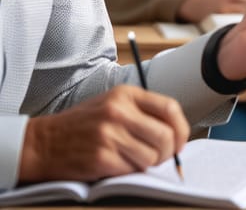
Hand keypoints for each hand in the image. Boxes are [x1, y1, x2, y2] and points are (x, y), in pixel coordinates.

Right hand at [19, 85, 188, 183]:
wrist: (43, 142)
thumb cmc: (83, 124)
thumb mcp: (113, 104)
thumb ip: (141, 111)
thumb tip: (175, 131)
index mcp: (126, 94)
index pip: (169, 108)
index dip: (181, 127)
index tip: (180, 141)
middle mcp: (119, 111)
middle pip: (165, 135)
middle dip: (169, 152)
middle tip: (163, 158)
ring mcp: (109, 135)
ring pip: (151, 156)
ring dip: (148, 164)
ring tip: (135, 161)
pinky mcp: (101, 158)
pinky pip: (131, 169)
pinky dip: (130, 172)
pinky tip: (119, 166)